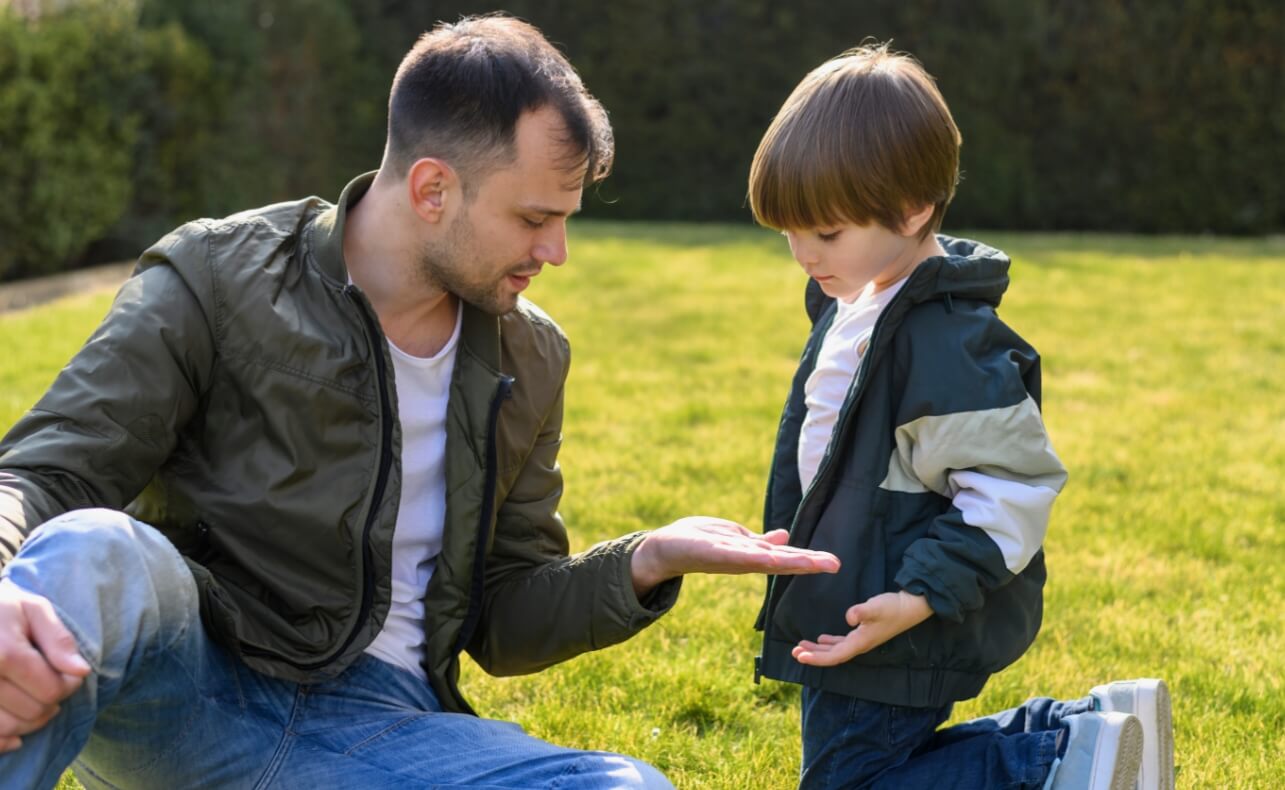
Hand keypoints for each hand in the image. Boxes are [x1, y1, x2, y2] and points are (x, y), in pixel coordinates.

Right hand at [0, 578, 91, 752]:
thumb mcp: (33, 609)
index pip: (52, 689)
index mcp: (4, 654)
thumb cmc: (1, 608)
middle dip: (52, 702)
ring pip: (10, 728)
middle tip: (53, 685)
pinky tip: (16, 734)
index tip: (70, 674)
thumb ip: (58, 640)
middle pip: (33, 711)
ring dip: (31, 722)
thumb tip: (82, 672)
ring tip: (37, 701)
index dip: (69, 685)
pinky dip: (4, 741)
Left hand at [630, 516, 839, 596]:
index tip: (834, 562)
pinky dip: (753, 556)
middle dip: (807, 563)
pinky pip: (735, 554)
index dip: (809, 560)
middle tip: (835, 565)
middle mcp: (744, 560)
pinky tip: (771, 557)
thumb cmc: (700, 541)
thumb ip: (760, 543)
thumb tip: (785, 538)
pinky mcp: (711, 551)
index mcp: (751, 556)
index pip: (784, 558)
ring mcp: (728, 557)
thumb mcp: (735, 539)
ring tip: (812, 562)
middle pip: (780, 562)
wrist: (664, 548)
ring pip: (762, 560)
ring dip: (787, 561)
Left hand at [791, 590, 932, 666]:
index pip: (834, 656)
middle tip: (794, 652)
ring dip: (818, 650)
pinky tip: (822, 640)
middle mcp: (860, 645)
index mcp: (860, 642)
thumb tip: (848, 617)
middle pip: (832, 655)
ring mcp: (862, 640)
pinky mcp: (864, 633)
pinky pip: (842, 643)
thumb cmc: (893, 607)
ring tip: (801, 647)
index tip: (799, 656)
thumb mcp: (876, 607)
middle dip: (813, 655)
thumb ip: (862, 612)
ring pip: (835, 649)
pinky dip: (830, 643)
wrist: (911, 606)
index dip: (816, 658)